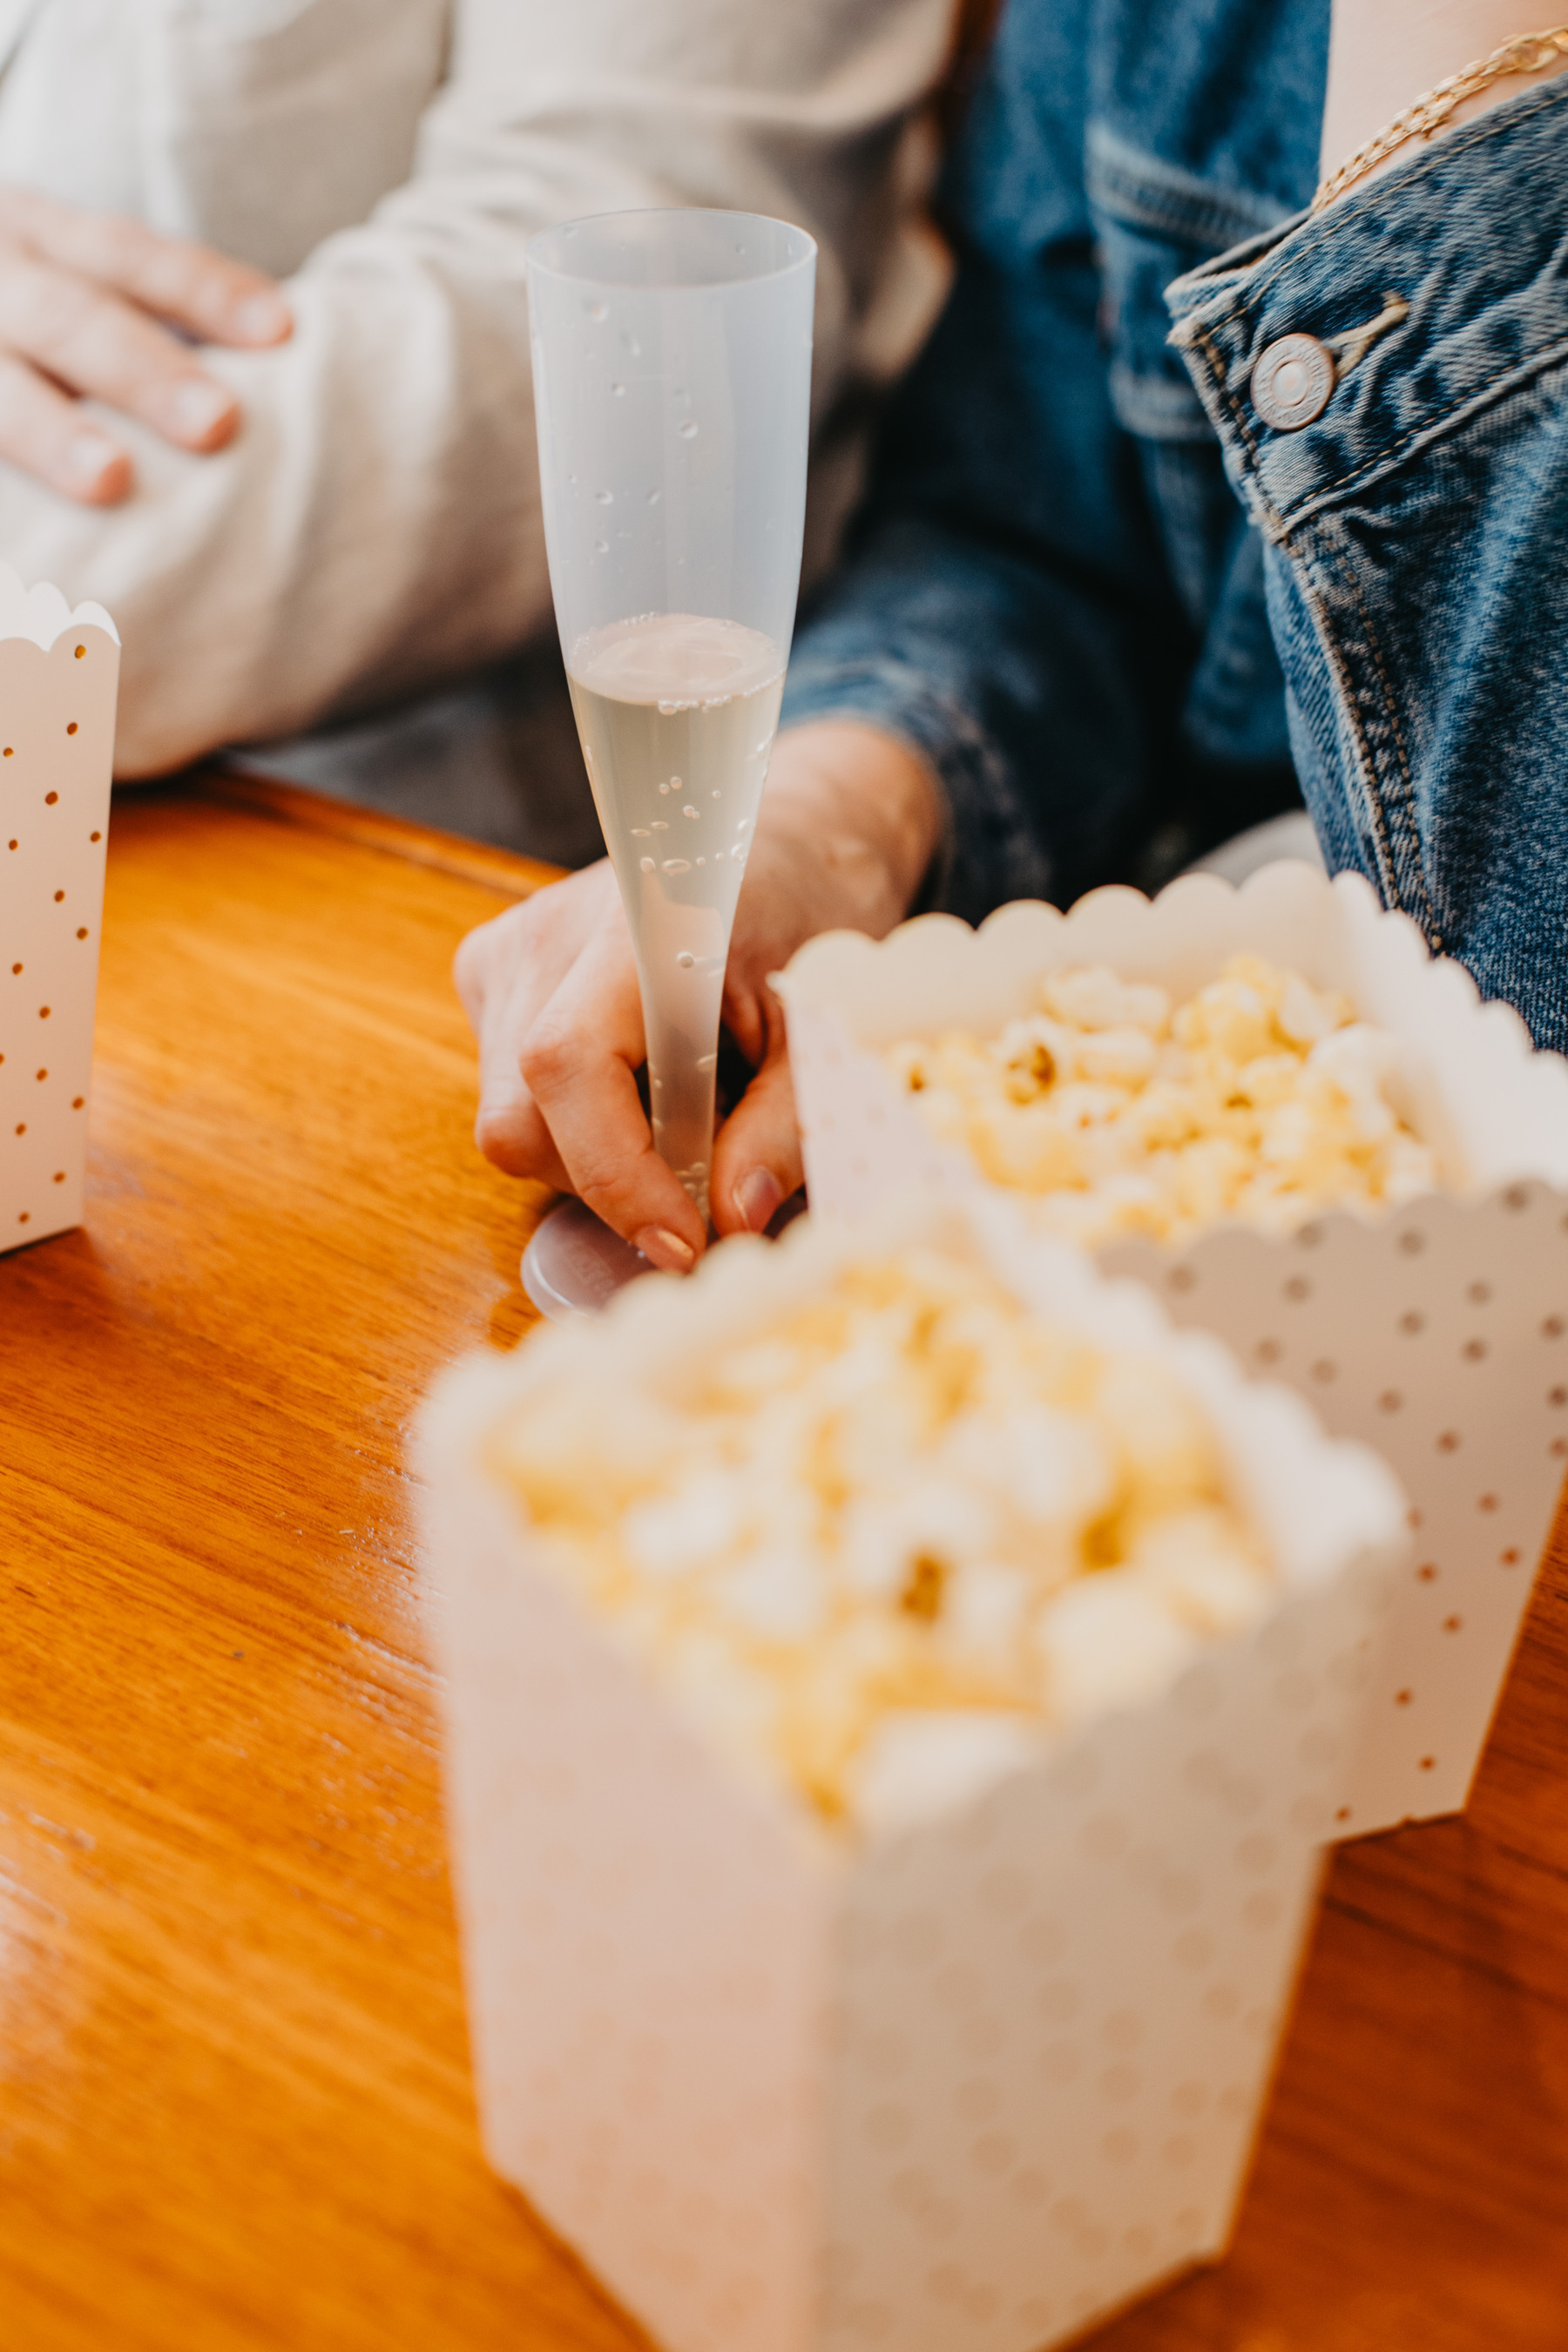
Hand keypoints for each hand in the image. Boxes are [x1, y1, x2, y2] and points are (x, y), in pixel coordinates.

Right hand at [0, 185, 291, 503]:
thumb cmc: (22, 325)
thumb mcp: (55, 286)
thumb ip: (132, 327)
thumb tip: (276, 368)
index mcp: (32, 236)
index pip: (125, 254)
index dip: (200, 287)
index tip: (279, 332)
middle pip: (66, 316)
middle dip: (139, 368)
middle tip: (216, 423)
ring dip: (48, 431)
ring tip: (109, 482)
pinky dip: (0, 505)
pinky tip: (24, 562)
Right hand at [454, 721, 942, 1269]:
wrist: (791, 839)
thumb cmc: (813, 920)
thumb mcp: (824, 1027)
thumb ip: (782, 1124)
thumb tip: (731, 1218)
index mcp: (630, 929)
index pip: (566, 1068)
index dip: (615, 1173)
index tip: (684, 1238)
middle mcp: (544, 936)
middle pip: (522, 1117)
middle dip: (612, 1182)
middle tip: (702, 1188)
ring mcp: (505, 953)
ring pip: (509, 1119)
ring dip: (597, 1154)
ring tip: (685, 1115)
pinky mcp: (491, 974)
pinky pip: (509, 1092)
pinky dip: (576, 1122)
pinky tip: (645, 1085)